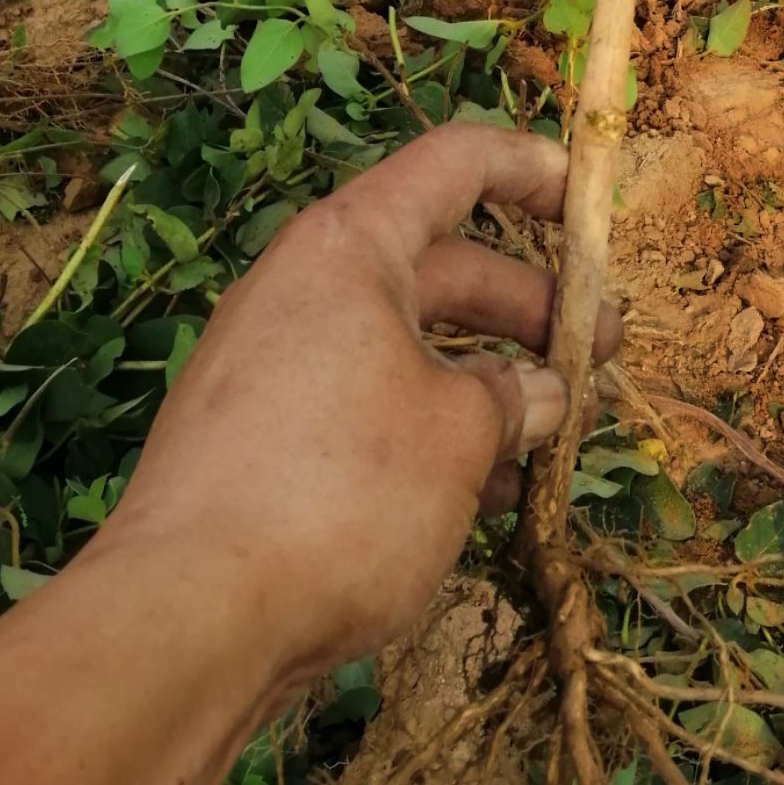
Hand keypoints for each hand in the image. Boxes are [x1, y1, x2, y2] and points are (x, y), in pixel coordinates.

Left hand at [101, 122, 617, 710]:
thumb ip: (511, 397)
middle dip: (526, 308)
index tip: (591, 205)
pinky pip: (361, 410)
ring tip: (547, 445)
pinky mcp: (252, 446)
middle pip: (439, 267)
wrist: (185, 621)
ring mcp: (270, 369)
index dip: (532, 169)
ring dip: (482, 385)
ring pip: (403, 350)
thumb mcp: (459, 435)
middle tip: (598, 358)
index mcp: (348, 247)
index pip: (455, 163)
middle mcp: (302, 290)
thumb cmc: (339, 494)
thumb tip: (536, 394)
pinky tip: (475, 502)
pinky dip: (425, 434)